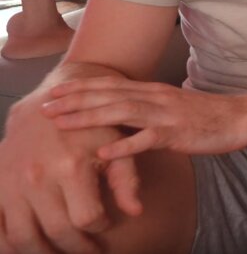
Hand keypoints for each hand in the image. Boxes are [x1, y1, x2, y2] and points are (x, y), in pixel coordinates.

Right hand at [0, 99, 140, 253]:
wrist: (46, 107)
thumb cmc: (88, 127)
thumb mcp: (115, 145)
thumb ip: (126, 180)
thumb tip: (135, 212)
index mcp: (71, 167)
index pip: (88, 218)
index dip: (101, 227)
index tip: (105, 224)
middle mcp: (38, 177)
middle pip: (58, 232)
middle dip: (77, 247)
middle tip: (88, 249)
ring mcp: (12, 184)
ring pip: (23, 237)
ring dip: (43, 252)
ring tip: (60, 252)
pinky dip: (9, 244)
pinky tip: (27, 247)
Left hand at [41, 77, 246, 159]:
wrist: (241, 117)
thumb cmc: (208, 115)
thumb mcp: (173, 106)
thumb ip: (148, 107)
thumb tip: (125, 112)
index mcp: (153, 90)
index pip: (110, 84)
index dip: (81, 86)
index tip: (55, 90)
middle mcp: (156, 97)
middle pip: (108, 95)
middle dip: (74, 100)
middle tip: (46, 105)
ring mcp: (166, 115)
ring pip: (120, 112)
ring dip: (88, 118)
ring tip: (62, 124)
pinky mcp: (177, 134)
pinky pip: (146, 140)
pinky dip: (122, 146)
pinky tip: (102, 152)